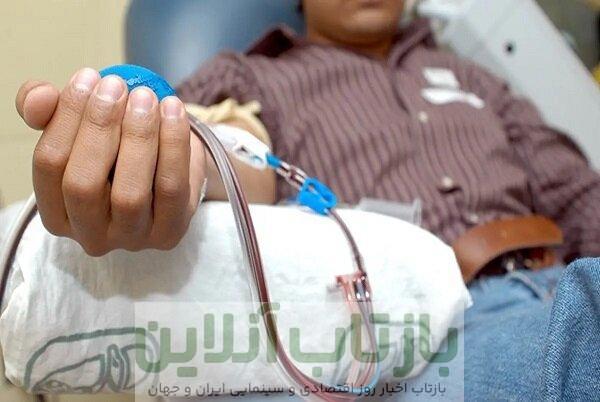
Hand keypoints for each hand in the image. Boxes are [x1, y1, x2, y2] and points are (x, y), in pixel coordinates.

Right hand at [15, 68, 205, 255]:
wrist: (169, 169)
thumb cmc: (116, 150)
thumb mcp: (81, 128)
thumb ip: (50, 110)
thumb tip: (37, 97)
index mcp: (57, 213)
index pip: (49, 164)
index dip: (65, 117)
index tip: (88, 77)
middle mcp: (90, 235)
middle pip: (83, 184)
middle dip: (99, 128)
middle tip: (116, 86)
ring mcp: (132, 239)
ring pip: (129, 192)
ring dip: (137, 137)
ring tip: (145, 96)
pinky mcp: (170, 233)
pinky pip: (172, 188)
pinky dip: (173, 145)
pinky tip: (172, 110)